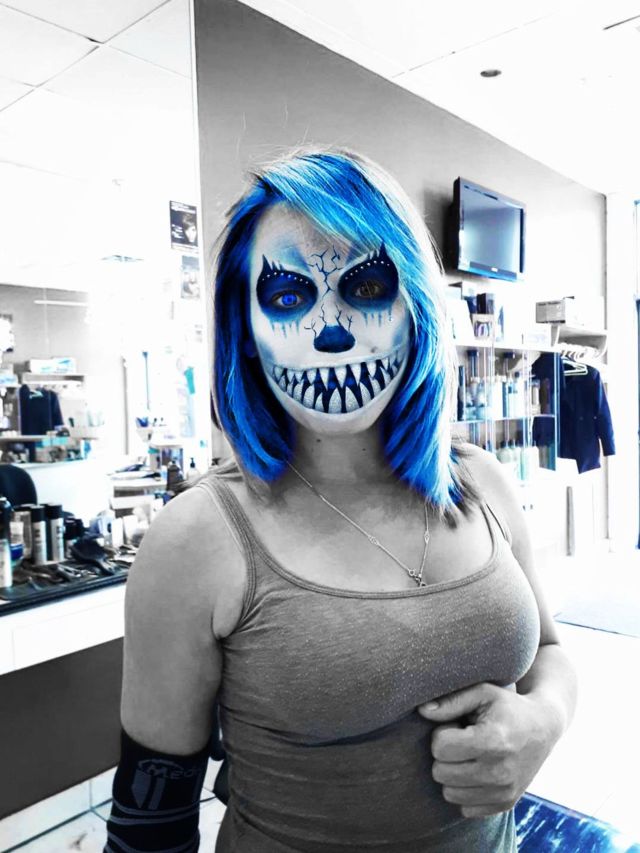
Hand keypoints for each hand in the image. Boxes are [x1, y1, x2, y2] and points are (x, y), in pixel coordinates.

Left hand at [417, 683, 559, 817]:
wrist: (543, 728)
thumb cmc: (506, 706)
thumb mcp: (482, 692)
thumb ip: (450, 701)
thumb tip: (422, 711)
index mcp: (493, 741)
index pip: (440, 748)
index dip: (442, 734)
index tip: (457, 726)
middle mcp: (500, 771)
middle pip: (441, 773)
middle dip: (445, 755)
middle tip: (462, 741)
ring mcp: (504, 792)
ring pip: (449, 793)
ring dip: (453, 773)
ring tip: (470, 755)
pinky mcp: (506, 804)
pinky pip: (464, 808)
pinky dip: (465, 790)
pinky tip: (477, 770)